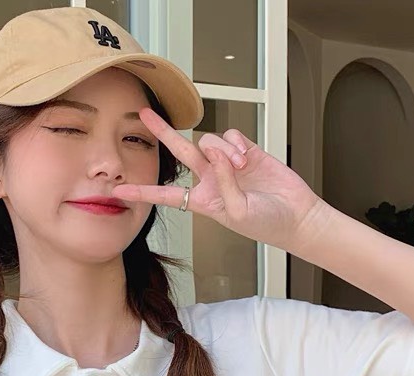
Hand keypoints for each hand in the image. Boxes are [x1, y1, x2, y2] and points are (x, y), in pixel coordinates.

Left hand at [112, 107, 328, 252]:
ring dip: (222, 151)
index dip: (141, 193)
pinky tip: (246, 159)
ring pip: (210, 141)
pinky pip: (230, 136)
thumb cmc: (265, 223)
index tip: (117, 192)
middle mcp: (210, 179)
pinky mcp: (245, 150)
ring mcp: (226, 164)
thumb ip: (222, 180)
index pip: (164, 195)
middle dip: (163, 132)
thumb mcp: (236, 211)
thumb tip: (212, 149)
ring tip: (240, 167)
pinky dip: (235, 145)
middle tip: (145, 114)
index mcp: (200, 201)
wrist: (295, 215)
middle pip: (180, 152)